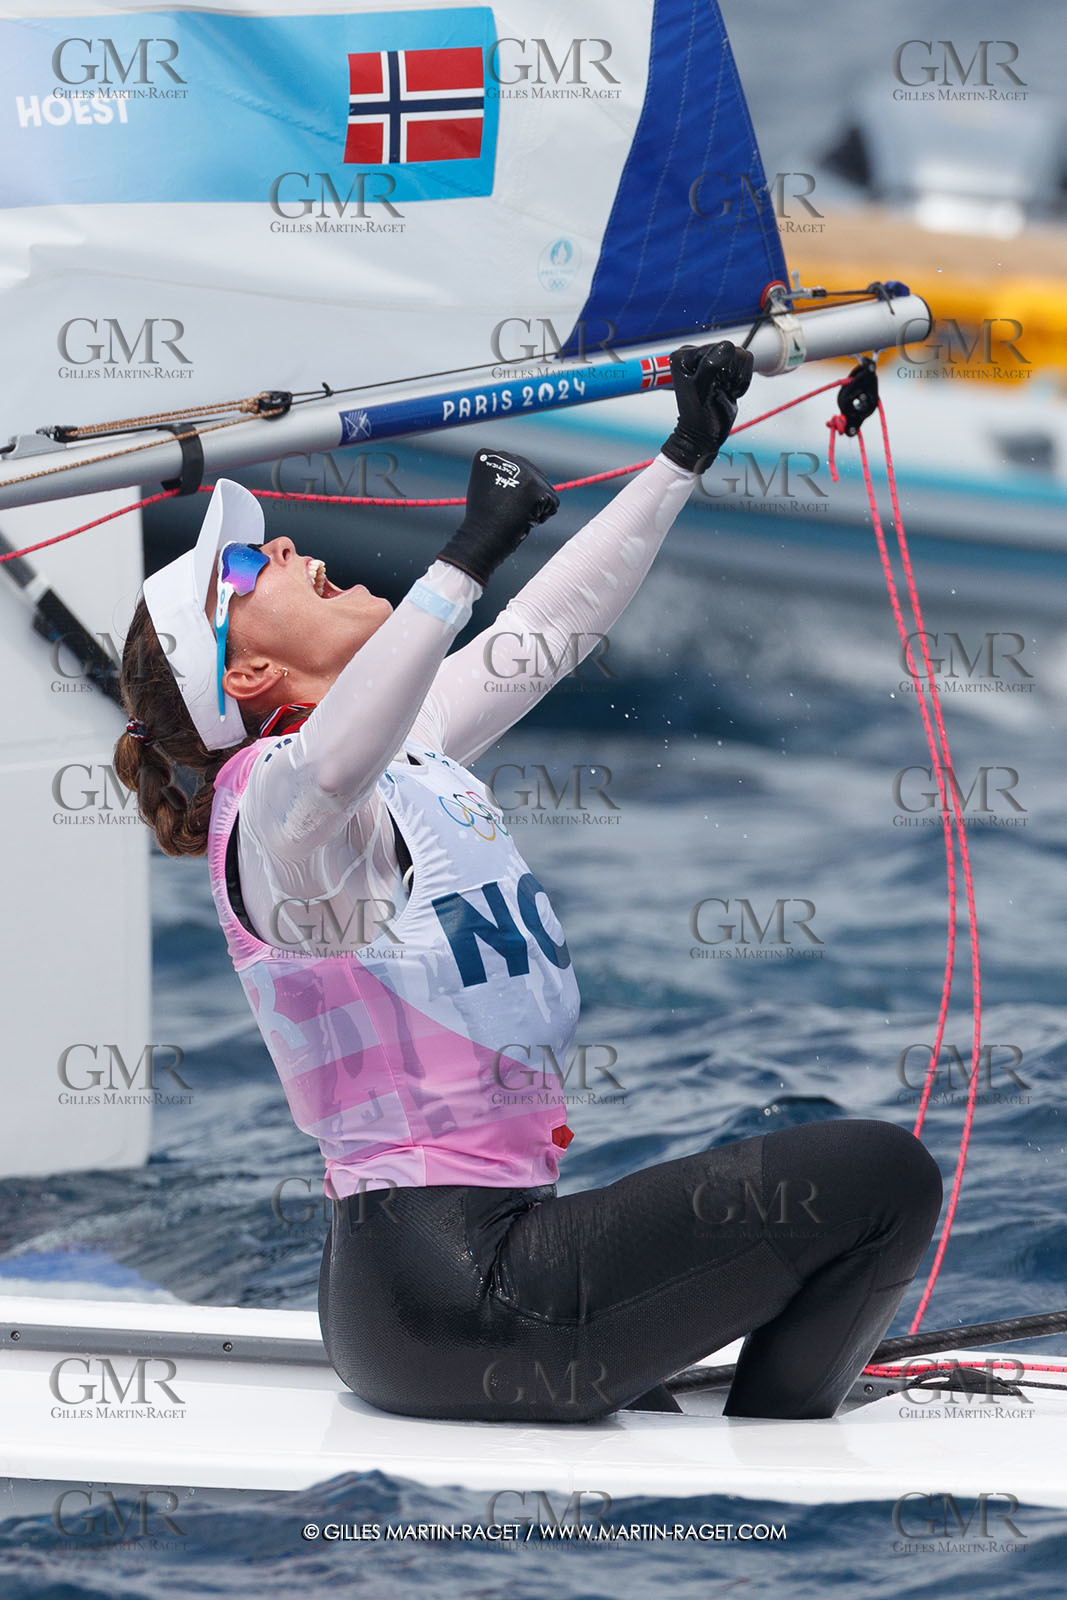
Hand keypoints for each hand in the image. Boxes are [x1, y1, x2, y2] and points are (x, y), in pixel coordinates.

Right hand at [436, 450, 558, 585]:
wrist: (481, 536)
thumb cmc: (481, 519)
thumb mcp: (485, 487)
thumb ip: (502, 475)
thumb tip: (528, 475)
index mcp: (488, 455)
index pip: (516, 470)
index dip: (511, 491)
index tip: (494, 501)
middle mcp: (506, 457)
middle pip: (532, 476)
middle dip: (525, 498)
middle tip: (507, 511)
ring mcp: (524, 472)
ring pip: (544, 490)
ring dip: (535, 506)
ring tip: (515, 515)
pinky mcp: (537, 489)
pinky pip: (553, 503)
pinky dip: (542, 516)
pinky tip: (524, 520)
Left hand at [660, 340, 753, 473]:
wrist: (703, 435)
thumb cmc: (698, 415)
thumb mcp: (701, 388)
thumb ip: (711, 364)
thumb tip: (728, 347)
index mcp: (685, 355)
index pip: (722, 347)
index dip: (723, 369)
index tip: (711, 387)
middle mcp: (697, 353)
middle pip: (733, 350)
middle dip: (731, 374)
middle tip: (718, 390)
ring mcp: (712, 359)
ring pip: (742, 356)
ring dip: (738, 378)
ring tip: (724, 390)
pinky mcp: (725, 368)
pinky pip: (746, 363)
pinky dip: (742, 381)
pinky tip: (729, 391)